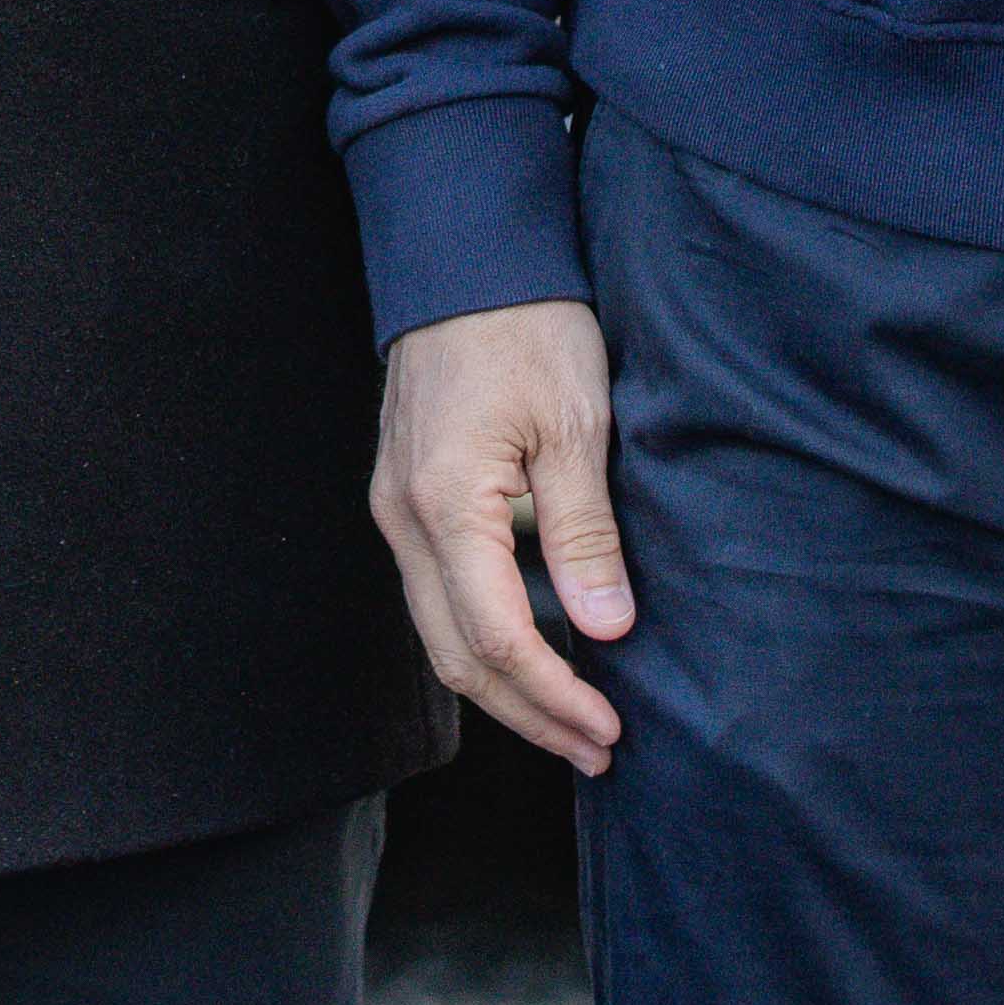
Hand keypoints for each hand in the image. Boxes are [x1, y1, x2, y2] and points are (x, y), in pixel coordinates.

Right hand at [372, 300, 635, 774]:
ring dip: (505, 685)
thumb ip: (583, 533)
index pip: (494, 637)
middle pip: (455, 655)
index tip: (608, 728)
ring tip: (572, 718)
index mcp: (444, 504)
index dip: (553, 695)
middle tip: (597, 748)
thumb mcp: (576, 425)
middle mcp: (402, 518)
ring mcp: (395, 508)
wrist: (464, 255)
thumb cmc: (526, 325)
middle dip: (527, 714)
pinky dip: (485, 637)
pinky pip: (437, 593)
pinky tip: (535, 652)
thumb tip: (604, 627)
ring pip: (439, 631)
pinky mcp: (406, 495)